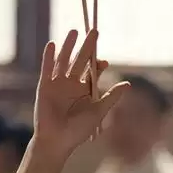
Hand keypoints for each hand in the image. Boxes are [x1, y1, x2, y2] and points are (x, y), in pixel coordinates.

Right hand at [33, 29, 129, 158]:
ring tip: (74, 31)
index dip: (99, 63)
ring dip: (69, 46)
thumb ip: (112, 97)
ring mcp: (58, 84)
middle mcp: (71, 84)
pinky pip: (47, 68)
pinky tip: (53, 44)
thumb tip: (128, 84)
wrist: (58, 140)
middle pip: (80, 61)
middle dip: (87, 47)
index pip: (93, 71)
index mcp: (85, 90)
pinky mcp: (45, 86)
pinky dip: (49, 57)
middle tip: (94, 32)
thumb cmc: (79, 130)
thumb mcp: (99, 111)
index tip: (105, 60)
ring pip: (64, 60)